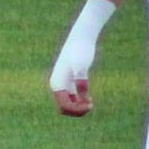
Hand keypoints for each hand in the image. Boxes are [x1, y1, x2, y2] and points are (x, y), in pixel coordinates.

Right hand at [49, 0, 115, 118]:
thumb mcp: (82, 67)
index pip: (64, 105)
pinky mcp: (69, 80)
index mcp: (56, 83)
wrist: (81, 38)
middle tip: (91, 106)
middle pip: (64, 107)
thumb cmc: (81, 51)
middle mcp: (57, 85)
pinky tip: (89, 99)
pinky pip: (72, 97)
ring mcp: (62, 83)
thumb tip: (82, 96)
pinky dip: (79, 101)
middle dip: (76, 110)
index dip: (76, 109)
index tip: (90, 105)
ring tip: (90, 104)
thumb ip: (81, 81)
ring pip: (68, 103)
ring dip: (78, 107)